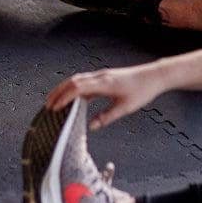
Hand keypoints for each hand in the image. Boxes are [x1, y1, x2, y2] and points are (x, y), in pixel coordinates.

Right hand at [45, 63, 165, 129]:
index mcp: (103, 83)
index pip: (77, 88)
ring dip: (65, 89)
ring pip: (78, 80)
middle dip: (59, 92)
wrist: (153, 76)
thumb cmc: (141, 91)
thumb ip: (107, 117)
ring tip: (56, 101)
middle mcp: (100, 77)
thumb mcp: (125, 108)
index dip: (64, 97)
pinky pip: (85, 81)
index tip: (54, 108)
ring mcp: (102, 76)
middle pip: (73, 81)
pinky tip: (74, 99)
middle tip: (48, 105)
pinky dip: (75, 89)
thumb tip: (91, 127)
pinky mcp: (105, 77)